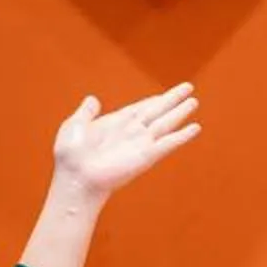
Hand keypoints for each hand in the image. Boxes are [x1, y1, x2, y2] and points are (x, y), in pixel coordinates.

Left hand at [51, 83, 200, 201]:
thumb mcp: (75, 125)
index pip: (141, 108)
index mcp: (116, 123)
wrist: (76, 178)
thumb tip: (92, 99)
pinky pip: (168, 143)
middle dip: (173, 100)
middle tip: (189, 88)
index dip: (155, 100)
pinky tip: (195, 128)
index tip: (166, 94)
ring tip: (194, 102)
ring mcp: (140, 144)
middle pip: (158, 111)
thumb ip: (86, 112)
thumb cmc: (71, 156)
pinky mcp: (146, 156)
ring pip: (166, 123)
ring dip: (180, 112)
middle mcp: (132, 132)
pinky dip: (182, 136)